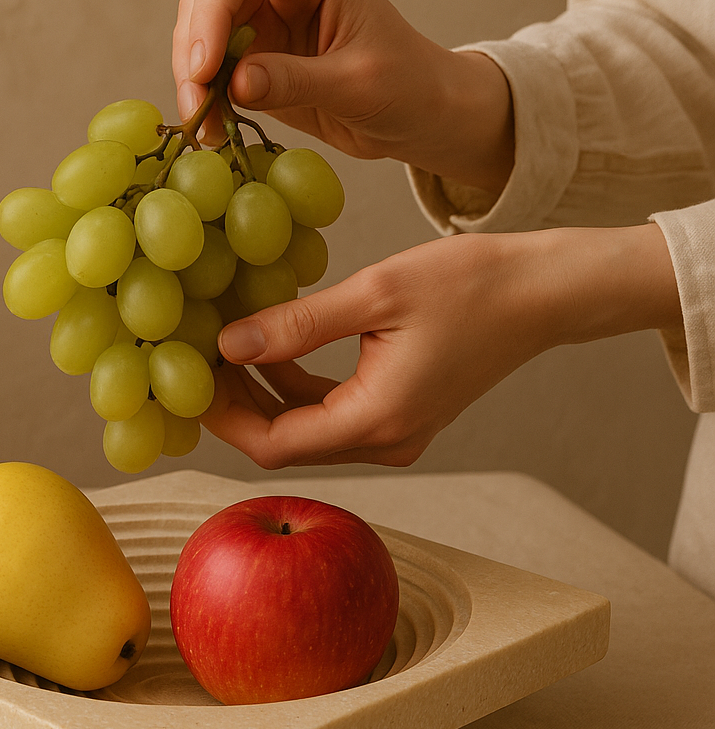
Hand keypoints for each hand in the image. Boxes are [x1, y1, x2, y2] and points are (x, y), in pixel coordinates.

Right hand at [173, 0, 514, 193]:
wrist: (421, 116)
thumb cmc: (407, 87)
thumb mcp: (357, 85)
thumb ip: (296, 81)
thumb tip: (236, 84)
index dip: (209, 16)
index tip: (205, 71)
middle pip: (206, 0)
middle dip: (193, 54)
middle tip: (197, 109)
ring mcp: (265, 24)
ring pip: (200, 36)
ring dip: (193, 80)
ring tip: (206, 128)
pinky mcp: (259, 62)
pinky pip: (214, 74)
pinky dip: (206, 101)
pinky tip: (214, 132)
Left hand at [201, 224, 679, 467]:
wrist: (541, 294)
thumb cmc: (471, 285)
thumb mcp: (374, 294)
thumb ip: (297, 326)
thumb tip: (228, 345)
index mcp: (378, 420)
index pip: (275, 443)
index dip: (224, 417)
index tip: (187, 381)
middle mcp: (386, 441)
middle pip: (286, 442)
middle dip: (236, 406)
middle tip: (194, 361)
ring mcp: (394, 434)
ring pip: (305, 429)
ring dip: (263, 395)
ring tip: (224, 349)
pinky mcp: (400, 416)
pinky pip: (331, 414)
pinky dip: (296, 388)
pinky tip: (273, 349)